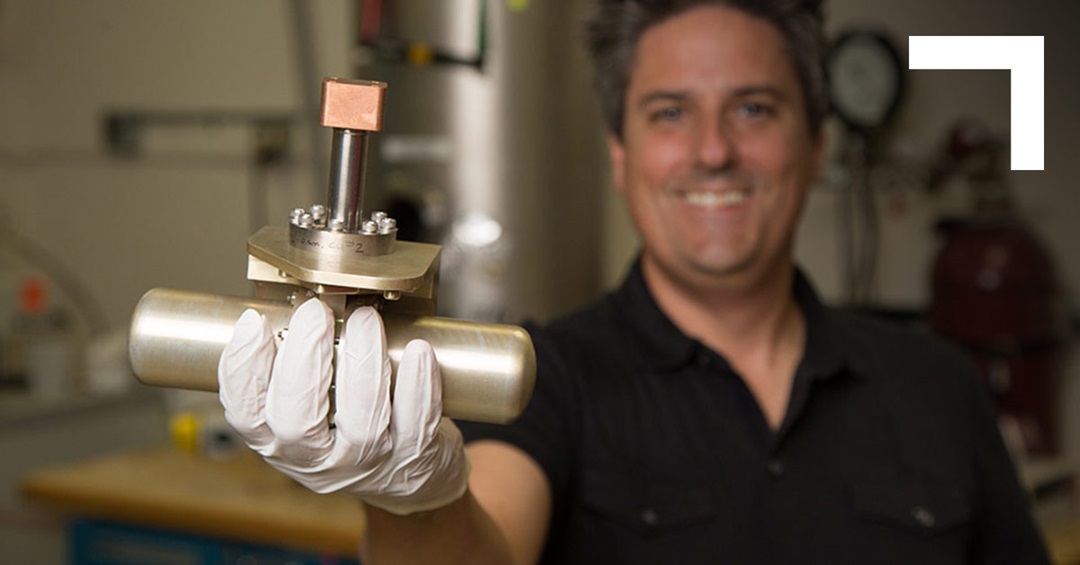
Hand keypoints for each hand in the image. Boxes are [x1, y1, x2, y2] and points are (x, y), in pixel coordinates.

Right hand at [218, 298, 469, 514]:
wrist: (411, 473)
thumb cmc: (354, 422)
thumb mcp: (314, 401)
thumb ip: (297, 362)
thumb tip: (293, 298)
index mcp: (279, 440)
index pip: (245, 413)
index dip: (242, 369)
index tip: (253, 322)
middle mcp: (316, 459)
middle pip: (296, 422)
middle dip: (304, 361)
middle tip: (315, 313)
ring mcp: (365, 463)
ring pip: (361, 423)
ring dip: (363, 365)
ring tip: (367, 319)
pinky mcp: (412, 458)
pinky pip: (416, 424)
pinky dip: (417, 385)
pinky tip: (417, 351)